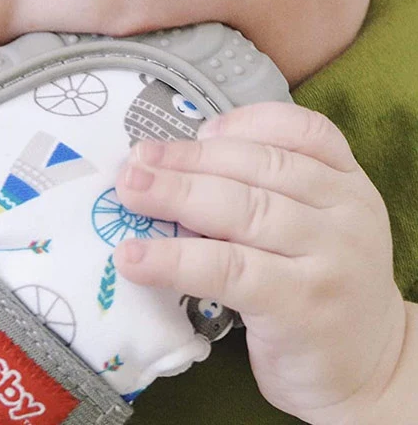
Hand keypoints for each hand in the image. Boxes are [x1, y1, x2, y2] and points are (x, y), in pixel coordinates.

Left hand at [112, 101, 406, 423]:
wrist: (369, 376)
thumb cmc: (320, 289)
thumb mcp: (315, 229)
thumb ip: (270, 192)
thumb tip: (176, 164)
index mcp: (348, 184)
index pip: (302, 131)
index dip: (246, 123)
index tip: (198, 129)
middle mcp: (345, 214)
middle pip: (259, 167)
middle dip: (189, 159)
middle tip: (136, 160)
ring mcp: (328, 259)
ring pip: (241, 210)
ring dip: (174, 195)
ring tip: (128, 191)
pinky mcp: (301, 305)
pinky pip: (227, 269)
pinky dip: (174, 259)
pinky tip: (135, 258)